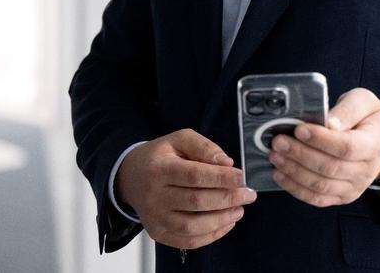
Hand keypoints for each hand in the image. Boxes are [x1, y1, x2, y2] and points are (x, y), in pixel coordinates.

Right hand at [116, 128, 255, 248]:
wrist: (130, 177)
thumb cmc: (160, 157)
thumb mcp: (179, 139)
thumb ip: (204, 147)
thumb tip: (226, 163)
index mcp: (159, 169)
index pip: (194, 176)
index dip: (221, 178)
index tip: (242, 177)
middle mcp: (154, 196)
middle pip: (196, 202)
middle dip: (228, 199)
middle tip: (249, 194)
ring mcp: (155, 218)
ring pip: (192, 226)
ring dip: (221, 220)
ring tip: (239, 209)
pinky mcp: (158, 233)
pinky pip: (187, 241)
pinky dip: (211, 236)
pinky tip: (226, 223)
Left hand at [267, 87, 379, 206]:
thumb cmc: (368, 119)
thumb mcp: (364, 102)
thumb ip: (348, 109)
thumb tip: (329, 123)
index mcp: (374, 145)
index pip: (346, 147)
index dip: (320, 140)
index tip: (299, 129)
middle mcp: (366, 171)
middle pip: (330, 168)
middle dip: (300, 155)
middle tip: (278, 142)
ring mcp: (354, 188)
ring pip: (320, 185)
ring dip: (293, 172)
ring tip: (276, 156)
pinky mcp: (341, 197)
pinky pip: (316, 198)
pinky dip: (295, 188)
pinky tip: (280, 174)